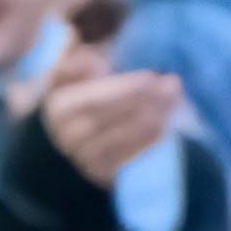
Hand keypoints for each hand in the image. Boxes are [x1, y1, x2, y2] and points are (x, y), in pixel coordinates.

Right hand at [31, 39, 182, 187]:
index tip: (151, 76)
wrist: (83, 140)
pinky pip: (126, 160)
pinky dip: (147, 142)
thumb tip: (85, 56)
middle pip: (104, 119)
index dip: (121, 89)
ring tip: (173, 98)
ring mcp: (83, 159)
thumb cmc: (87, 97)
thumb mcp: (76, 76)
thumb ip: (75, 63)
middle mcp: (65, 137)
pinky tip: (165, 125)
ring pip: (117, 139)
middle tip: (171, 83)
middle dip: (140, 101)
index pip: (90, 100)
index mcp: (57, 109)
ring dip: (149, 118)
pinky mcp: (102, 174)